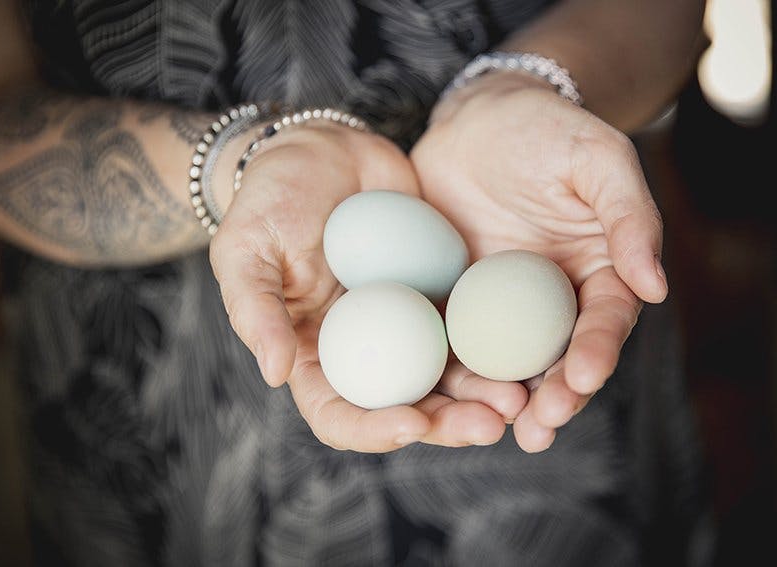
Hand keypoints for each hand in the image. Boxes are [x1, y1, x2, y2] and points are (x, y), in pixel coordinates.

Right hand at [210, 121, 524, 451]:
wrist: (322, 149)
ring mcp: (408, 323)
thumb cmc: (270, 199)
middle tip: (491, 424)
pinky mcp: (442, 293)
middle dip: (449, 424)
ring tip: (521, 398)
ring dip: (485, 395)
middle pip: (408, 407)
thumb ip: (256, 311)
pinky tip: (531, 351)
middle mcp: (366, 351)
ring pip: (450, 376)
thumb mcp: (245, 250)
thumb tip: (276, 376)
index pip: (340, 414)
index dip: (374, 430)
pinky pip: (475, 326)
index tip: (412, 422)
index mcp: (315, 356)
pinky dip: (500, 345)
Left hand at [412, 72, 667, 451]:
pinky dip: (449, 371)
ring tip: (494, 428)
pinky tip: (441, 397)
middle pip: (556, 360)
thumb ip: (630, 218)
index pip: (603, 323)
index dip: (597, 353)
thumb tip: (656, 288)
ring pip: (504, 364)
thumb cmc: (548, 132)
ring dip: (502, 402)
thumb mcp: (598, 160)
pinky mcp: (453, 302)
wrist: (478, 119)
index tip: (584, 378)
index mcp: (596, 275)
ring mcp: (497, 307)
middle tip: (539, 427)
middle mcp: (549, 303)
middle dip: (553, 398)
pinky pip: (450, 340)